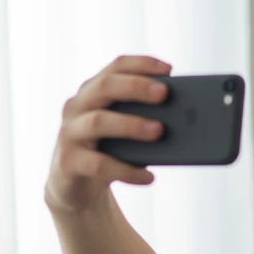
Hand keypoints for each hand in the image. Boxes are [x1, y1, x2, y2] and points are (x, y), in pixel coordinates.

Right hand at [44, 54, 172, 215]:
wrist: (77, 188)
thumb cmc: (108, 152)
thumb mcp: (125, 133)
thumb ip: (144, 119)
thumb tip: (184, 122)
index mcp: (93, 92)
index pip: (115, 67)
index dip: (141, 64)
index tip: (169, 70)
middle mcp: (77, 107)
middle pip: (104, 87)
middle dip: (135, 87)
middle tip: (164, 93)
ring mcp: (69, 133)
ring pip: (98, 122)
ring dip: (131, 125)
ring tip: (159, 131)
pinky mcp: (70, 162)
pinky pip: (99, 165)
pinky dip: (127, 171)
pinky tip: (149, 177)